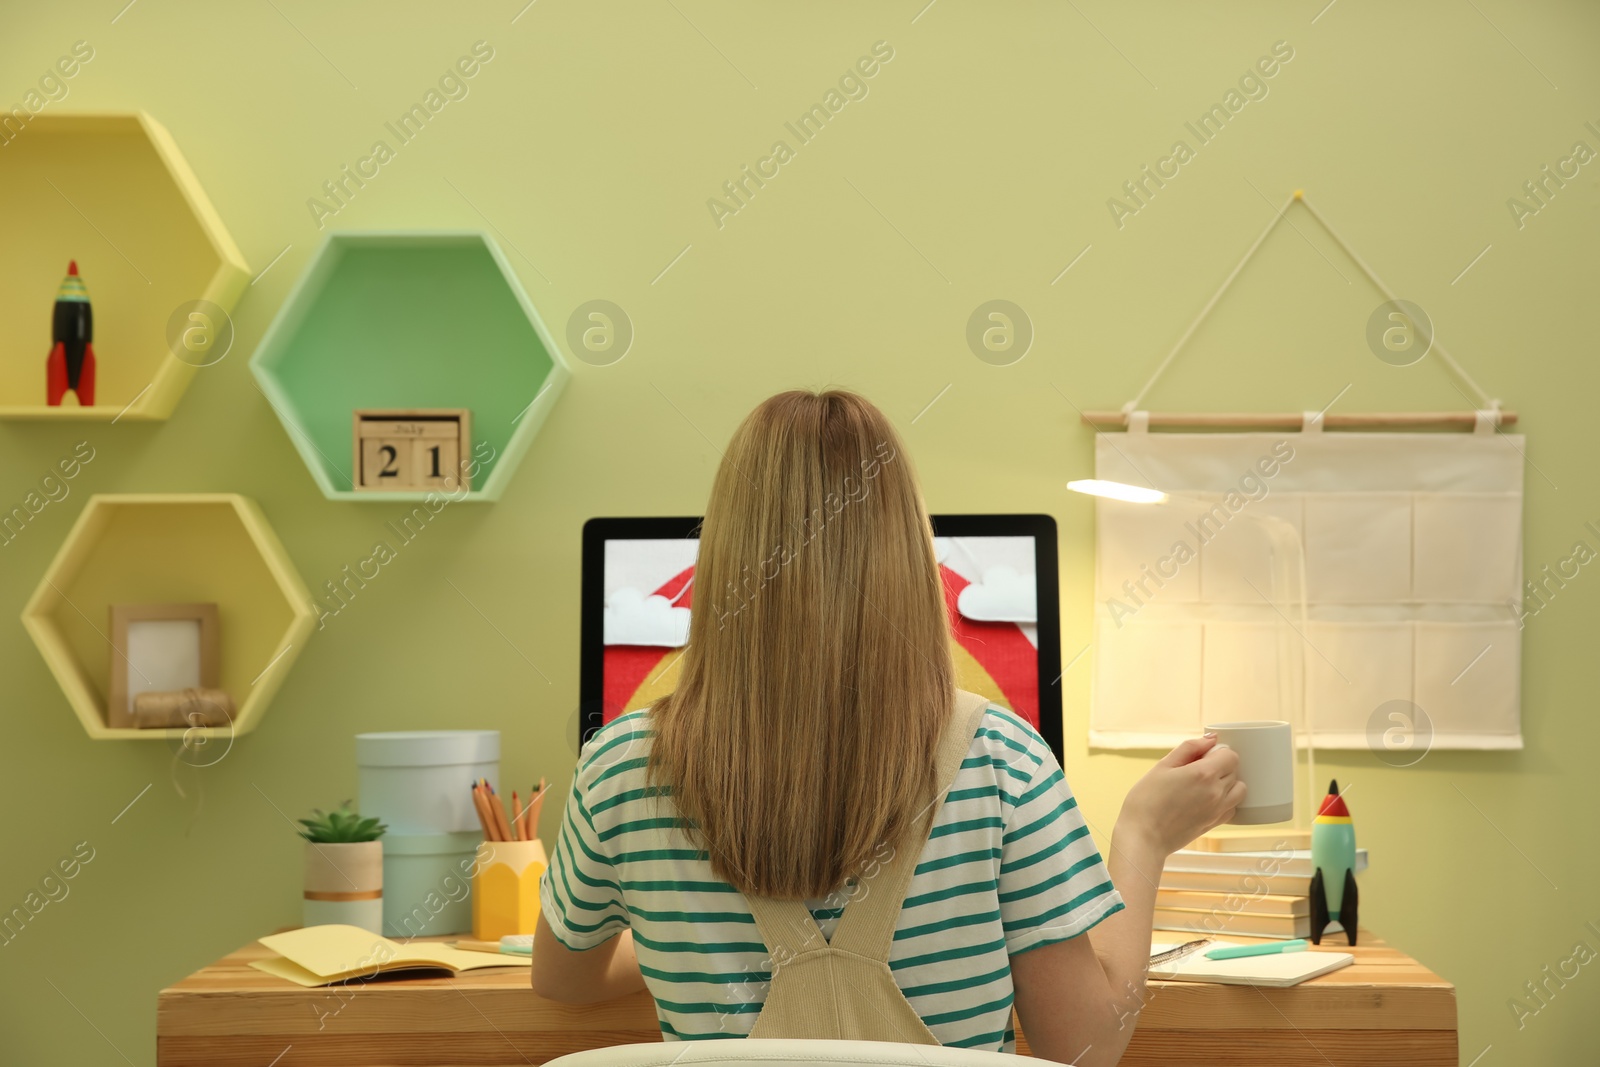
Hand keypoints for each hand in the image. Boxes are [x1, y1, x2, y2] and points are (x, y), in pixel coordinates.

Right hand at [1115, 735, 1244, 856]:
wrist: (1143, 836)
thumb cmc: (1146, 800)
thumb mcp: (1162, 766)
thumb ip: (1189, 749)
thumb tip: (1210, 739)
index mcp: (1203, 774)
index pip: (1230, 755)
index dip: (1217, 752)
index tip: (1201, 756)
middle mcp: (1216, 792)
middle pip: (1235, 770)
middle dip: (1220, 765)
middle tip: (1195, 770)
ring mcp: (1218, 810)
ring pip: (1239, 789)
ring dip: (1228, 783)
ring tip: (1204, 785)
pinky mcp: (1214, 823)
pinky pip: (1233, 807)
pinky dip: (1226, 800)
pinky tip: (1206, 800)